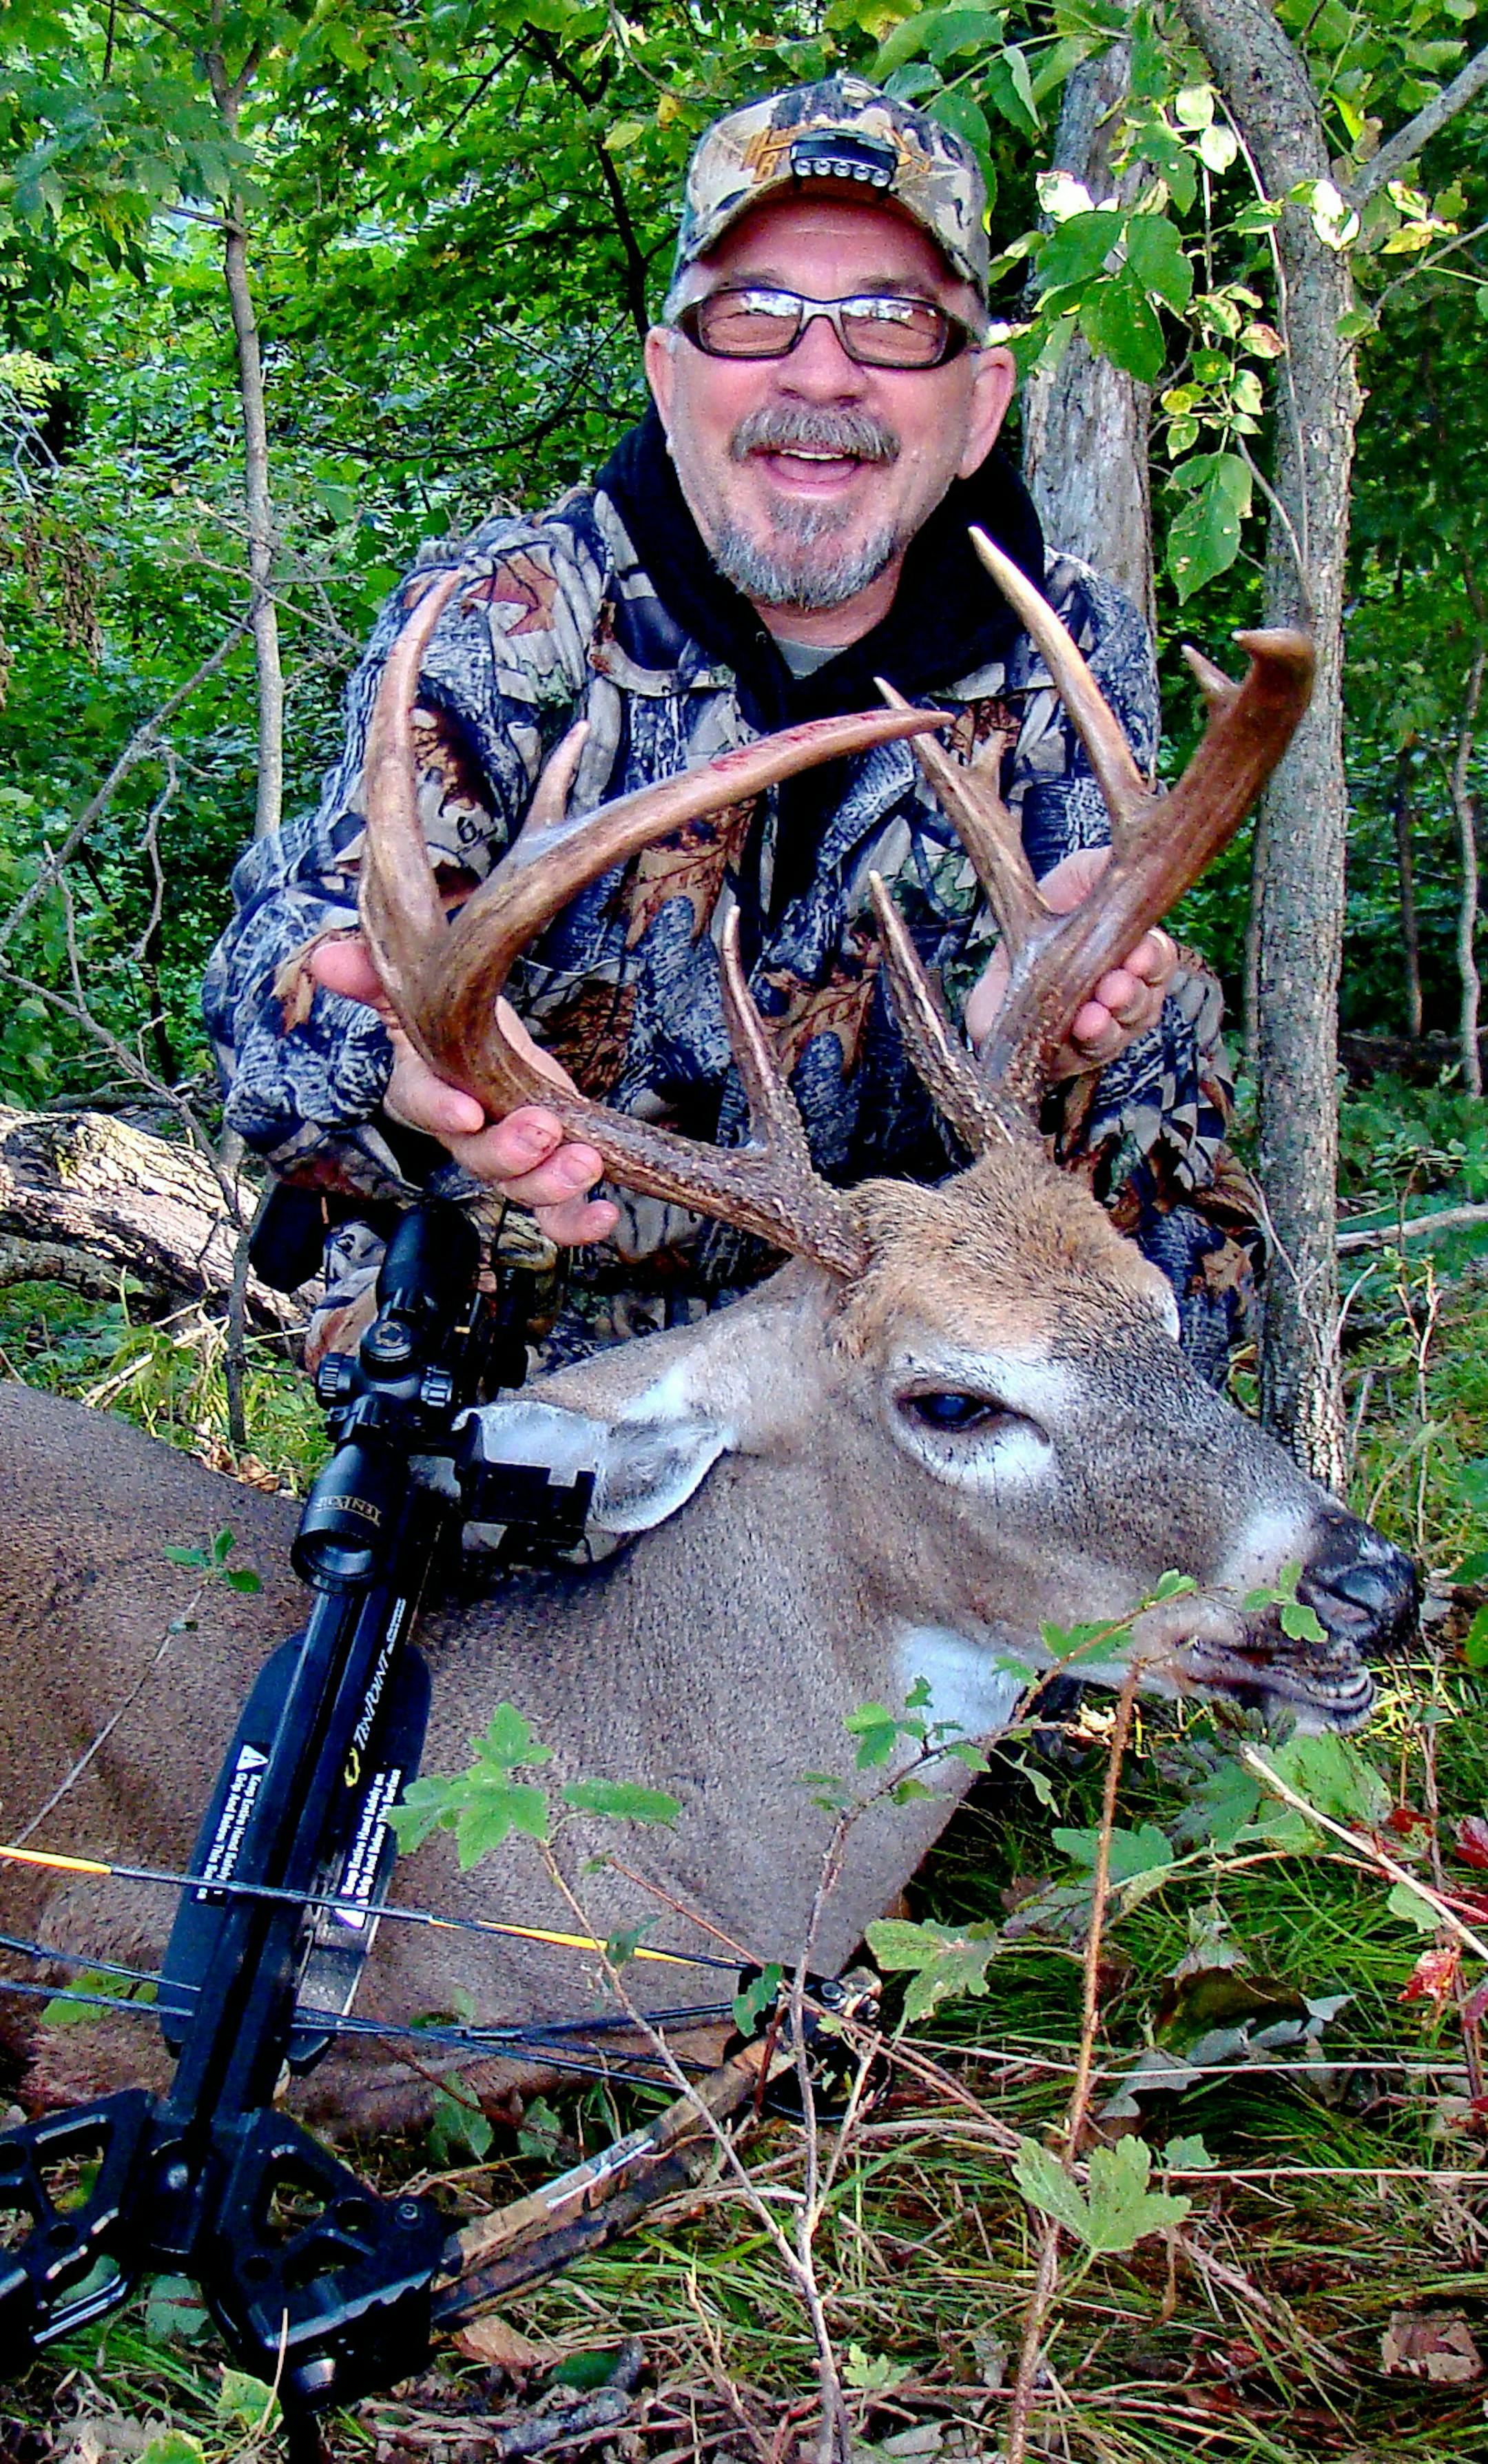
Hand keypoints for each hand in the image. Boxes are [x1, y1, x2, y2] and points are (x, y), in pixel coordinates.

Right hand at [309, 934, 618, 1245]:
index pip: (422, 1105)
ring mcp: (505, 1157)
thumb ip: (374, 976)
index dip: (441, 1111)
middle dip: (509, 1150)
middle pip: (476, 1158)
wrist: (483, 1042)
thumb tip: (327, 958)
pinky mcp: (544, 1167)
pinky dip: (577, 1220)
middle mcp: (462, 1135)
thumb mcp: (412, 988)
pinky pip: (555, 1210)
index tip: (466, 1112)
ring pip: (519, 1187)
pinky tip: (604, 1214)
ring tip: (585, 1163)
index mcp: (424, 1091)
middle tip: (543, 1129)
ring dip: (551, 1183)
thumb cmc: (445, 1017)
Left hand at [964, 845, 1177, 1076]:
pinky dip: (1069, 1050)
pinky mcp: (1049, 1054)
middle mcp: (1119, 1001)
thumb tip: (1132, 860)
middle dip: (1130, 999)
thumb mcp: (1082, 875)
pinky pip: (1065, 1062)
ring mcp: (1089, 1032)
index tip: (1141, 951)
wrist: (1002, 938)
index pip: (1156, 967)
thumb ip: (1107, 869)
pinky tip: (1066, 1037)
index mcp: (1135, 960)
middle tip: (1116, 987)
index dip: (1153, 962)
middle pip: (1140, 1011)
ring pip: (1109, 1041)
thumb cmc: (1053, 907)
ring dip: (1106, 1029)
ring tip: (1093, 1017)